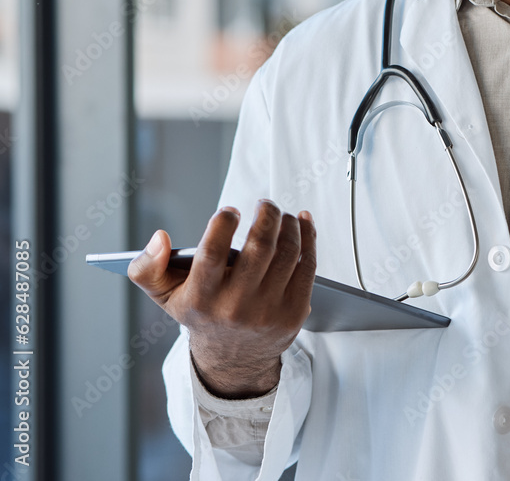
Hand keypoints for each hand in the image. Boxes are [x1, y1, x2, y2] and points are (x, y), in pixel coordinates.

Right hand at [128, 200, 316, 397]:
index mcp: (201, 298)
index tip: (230, 211)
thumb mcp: (164, 296)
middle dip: (267, 215)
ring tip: (281, 215)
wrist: (233, 358)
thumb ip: (148, 267)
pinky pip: (307, 265)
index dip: (223, 225)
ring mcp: (268, 311)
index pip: (213, 254)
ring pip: (287, 253)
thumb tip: (160, 238)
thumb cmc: (201, 313)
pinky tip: (302, 223)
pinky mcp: (294, 312)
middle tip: (265, 204)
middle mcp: (235, 307)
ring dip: (289, 224)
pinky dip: (308, 238)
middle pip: (260, 248)